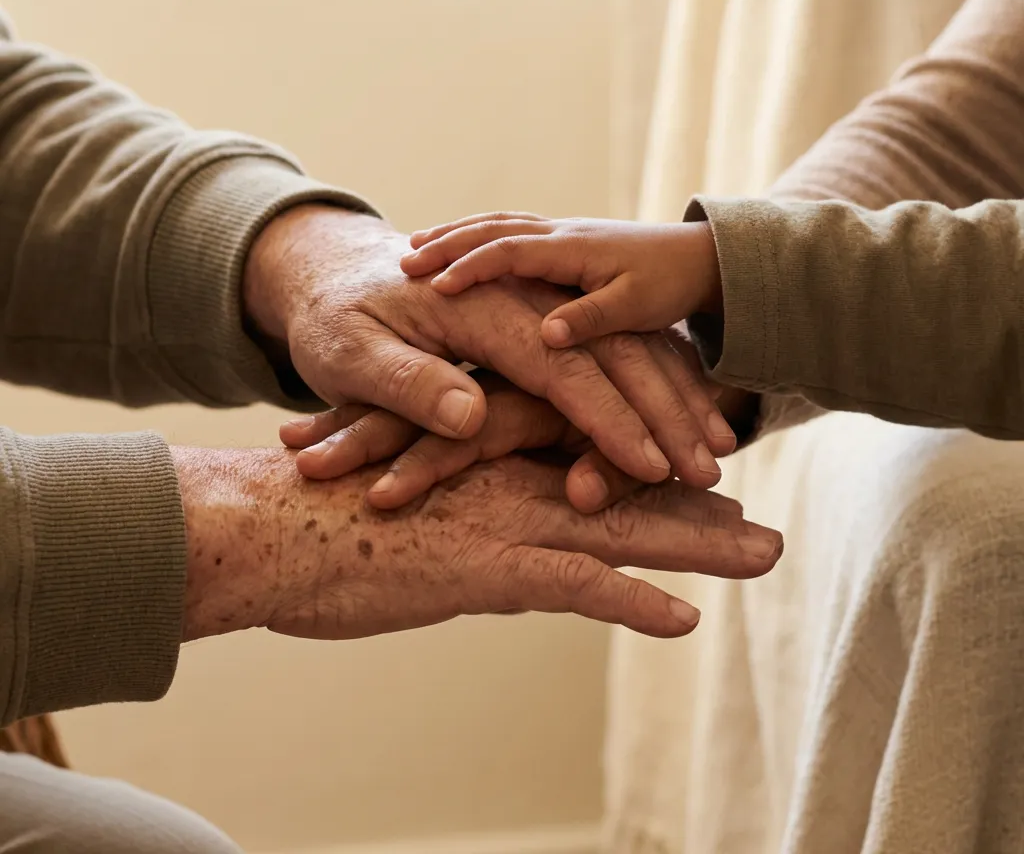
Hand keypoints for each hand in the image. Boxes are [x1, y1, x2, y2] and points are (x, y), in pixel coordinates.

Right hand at [174, 448, 782, 641]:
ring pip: (620, 527)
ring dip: (696, 545)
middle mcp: (512, 476)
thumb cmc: (329, 515)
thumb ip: (462, 507)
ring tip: (763, 555)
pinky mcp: (480, 565)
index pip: (592, 455)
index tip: (703, 497)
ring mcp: (501, 517)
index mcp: (496, 454)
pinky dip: (628, 602)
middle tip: (764, 530)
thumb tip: (500, 537)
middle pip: (626, 487)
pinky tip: (680, 621)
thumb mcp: (410, 497)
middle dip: (698, 510)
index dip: (652, 477)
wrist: (264, 524)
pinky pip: (571, 584)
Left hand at [244, 206, 733, 488]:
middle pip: (610, 358)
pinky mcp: (529, 335)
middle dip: (664, 413)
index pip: (562, 367)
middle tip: (714, 467)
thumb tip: (474, 419)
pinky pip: (599, 361)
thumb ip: (409, 382)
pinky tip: (678, 426)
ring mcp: (529, 315)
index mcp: (480, 309)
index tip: (657, 469)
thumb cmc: (331, 317)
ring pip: (617, 356)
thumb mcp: (349, 350)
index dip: (610, 420)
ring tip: (717, 453)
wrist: (327, 275)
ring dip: (668, 401)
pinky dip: (640, 394)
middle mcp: (518, 305)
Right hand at [401, 212, 723, 347]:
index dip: (472, 266)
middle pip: (494, 230)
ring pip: (498, 226)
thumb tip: (548, 337)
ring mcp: (560, 236)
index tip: (435, 285)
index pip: (511, 250)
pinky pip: (510, 232)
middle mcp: (561, 235)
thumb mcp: (639, 305)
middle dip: (449, 245)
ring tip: (417, 249)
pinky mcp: (563, 245)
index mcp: (574, 250)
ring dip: (458, 236)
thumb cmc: (672, 282)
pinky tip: (460, 249)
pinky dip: (478, 237)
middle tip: (405, 260)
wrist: (702, 256)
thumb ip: (594, 319)